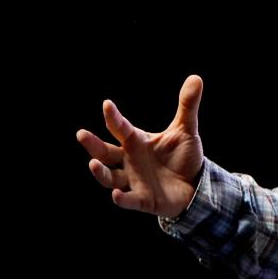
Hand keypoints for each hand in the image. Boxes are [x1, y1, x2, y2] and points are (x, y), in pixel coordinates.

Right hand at [76, 75, 204, 216]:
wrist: (195, 185)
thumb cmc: (183, 156)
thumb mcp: (185, 130)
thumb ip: (187, 106)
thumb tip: (196, 77)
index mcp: (137, 142)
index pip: (121, 129)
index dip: (114, 117)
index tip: (107, 104)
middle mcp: (130, 161)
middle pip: (106, 153)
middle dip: (93, 145)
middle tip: (81, 134)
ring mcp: (134, 181)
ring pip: (110, 178)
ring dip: (101, 172)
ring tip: (93, 163)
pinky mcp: (144, 200)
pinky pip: (129, 200)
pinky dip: (122, 198)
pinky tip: (116, 194)